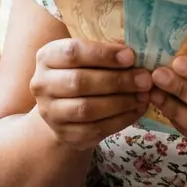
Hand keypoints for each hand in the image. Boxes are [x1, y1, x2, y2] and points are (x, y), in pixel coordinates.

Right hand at [31, 38, 151, 150]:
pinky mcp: (65, 134)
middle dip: (117, 80)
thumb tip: (136, 51)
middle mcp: (42, 84)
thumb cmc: (82, 72)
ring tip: (144, 95)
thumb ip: (105, 51)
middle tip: (145, 79)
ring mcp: (51, 113)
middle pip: (80, 82)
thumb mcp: (87, 57)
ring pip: (87, 109)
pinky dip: (121, 119)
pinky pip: (96, 129)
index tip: (130, 56)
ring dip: (121, 102)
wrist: (64, 109)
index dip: (103, 54)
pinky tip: (137, 109)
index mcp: (47, 57)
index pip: (72, 52)